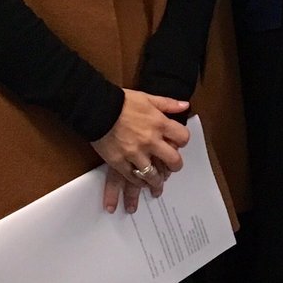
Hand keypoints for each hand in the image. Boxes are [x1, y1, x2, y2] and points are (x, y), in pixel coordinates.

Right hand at [91, 89, 189, 212]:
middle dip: (175, 166)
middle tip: (173, 168)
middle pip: (172, 160)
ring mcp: (135, 153)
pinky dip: (138, 182)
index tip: (179, 143)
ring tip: (157, 185)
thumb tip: (185, 105)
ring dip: (157, 181)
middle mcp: (150, 141)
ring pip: (152, 174)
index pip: (182, 137)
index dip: (183, 141)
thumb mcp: (148, 98)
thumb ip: (168, 103)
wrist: (98, 108)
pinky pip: (132, 177)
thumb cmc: (122, 102)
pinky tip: (140, 183)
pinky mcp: (119, 162)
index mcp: (159, 124)